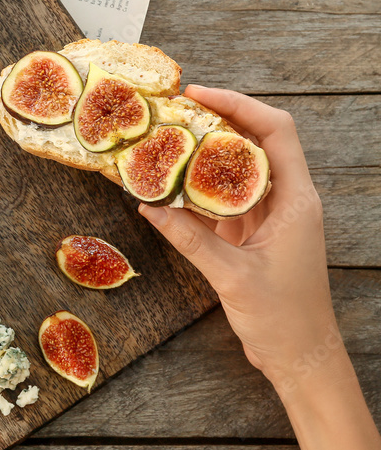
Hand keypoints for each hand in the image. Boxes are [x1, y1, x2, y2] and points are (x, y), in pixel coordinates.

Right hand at [138, 85, 337, 385]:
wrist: (300, 356)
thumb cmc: (283, 318)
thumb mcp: (232, 276)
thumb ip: (190, 239)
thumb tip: (150, 208)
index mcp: (296, 201)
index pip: (275, 131)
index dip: (239, 105)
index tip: (199, 94)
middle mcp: (287, 201)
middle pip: (255, 141)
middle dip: (217, 120)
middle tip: (175, 110)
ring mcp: (271, 218)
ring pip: (239, 169)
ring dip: (205, 153)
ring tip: (167, 140)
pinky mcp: (254, 235)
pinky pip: (225, 200)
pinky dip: (200, 190)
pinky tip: (171, 187)